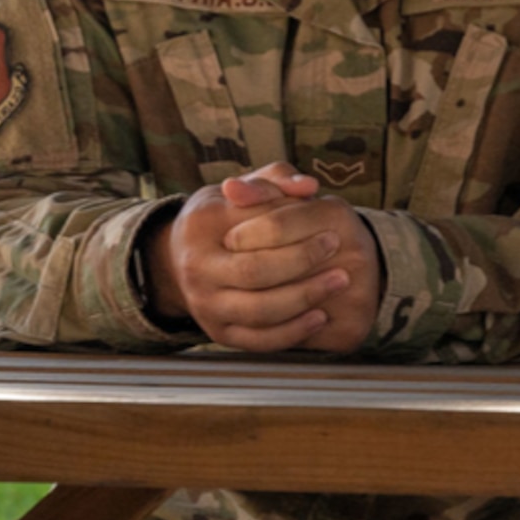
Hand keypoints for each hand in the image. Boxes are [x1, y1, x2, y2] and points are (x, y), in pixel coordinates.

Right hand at [146, 162, 380, 352]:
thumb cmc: (223, 218)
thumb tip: (307, 186)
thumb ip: (276, 179)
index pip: (253, 231)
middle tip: (338, 259)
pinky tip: (319, 316)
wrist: (181, 259)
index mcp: (201, 224)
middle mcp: (195, 267)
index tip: (332, 233)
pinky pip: (259, 340)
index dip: (297, 235)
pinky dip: (293, 331)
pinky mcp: (217, 332)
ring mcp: (204, 304)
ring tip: (336, 284)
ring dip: (305, 299)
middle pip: (255, 272)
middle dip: (303, 266)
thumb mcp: (241, 189)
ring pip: (260, 310)